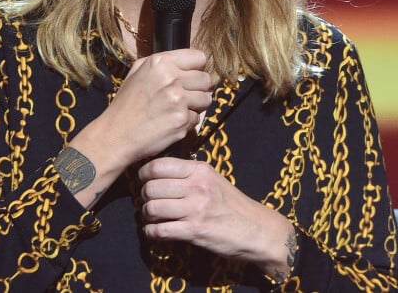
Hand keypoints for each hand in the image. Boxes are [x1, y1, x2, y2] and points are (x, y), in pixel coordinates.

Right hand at [101, 49, 212, 164]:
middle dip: (199, 88)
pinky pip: (198, 118)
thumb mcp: (137, 72)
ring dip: (197, 105)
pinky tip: (172, 122)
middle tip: (185, 96)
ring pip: (206, 98)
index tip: (191, 76)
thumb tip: (186, 62)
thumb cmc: (126, 104)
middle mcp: (171, 77)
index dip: (197, 68)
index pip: (199, 57)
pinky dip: (188, 122)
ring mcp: (178, 99)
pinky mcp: (182, 119)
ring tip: (179, 109)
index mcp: (160, 62)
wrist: (116, 134)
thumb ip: (162, 63)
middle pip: (206, 78)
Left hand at [138, 157, 295, 278]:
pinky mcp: (195, 231)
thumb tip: (157, 171)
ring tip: (149, 217)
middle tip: (144, 200)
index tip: (141, 180)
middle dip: (142, 196)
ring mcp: (196, 209)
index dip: (143, 173)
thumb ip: (188, 172)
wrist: (257, 229)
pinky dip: (151, 232)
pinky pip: (160, 231)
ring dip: (146, 215)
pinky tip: (154, 232)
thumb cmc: (230, 203)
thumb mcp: (212, 178)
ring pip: (153, 208)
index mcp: (199, 170)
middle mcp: (197, 186)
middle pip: (151, 187)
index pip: (158, 165)